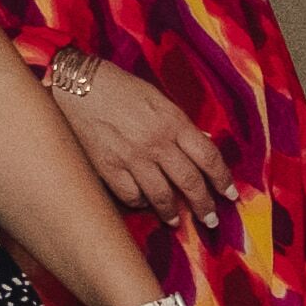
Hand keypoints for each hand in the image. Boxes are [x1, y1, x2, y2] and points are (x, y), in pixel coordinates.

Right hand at [47, 55, 234, 215]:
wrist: (76, 84)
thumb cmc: (119, 87)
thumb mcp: (157, 98)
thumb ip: (180, 124)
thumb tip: (202, 141)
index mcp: (173, 122)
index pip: (209, 157)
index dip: (223, 179)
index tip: (229, 194)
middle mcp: (156, 142)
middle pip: (190, 182)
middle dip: (204, 205)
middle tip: (211, 220)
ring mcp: (132, 157)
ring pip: (162, 196)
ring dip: (172, 212)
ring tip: (176, 221)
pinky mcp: (108, 168)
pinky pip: (132, 196)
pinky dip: (140, 202)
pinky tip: (143, 202)